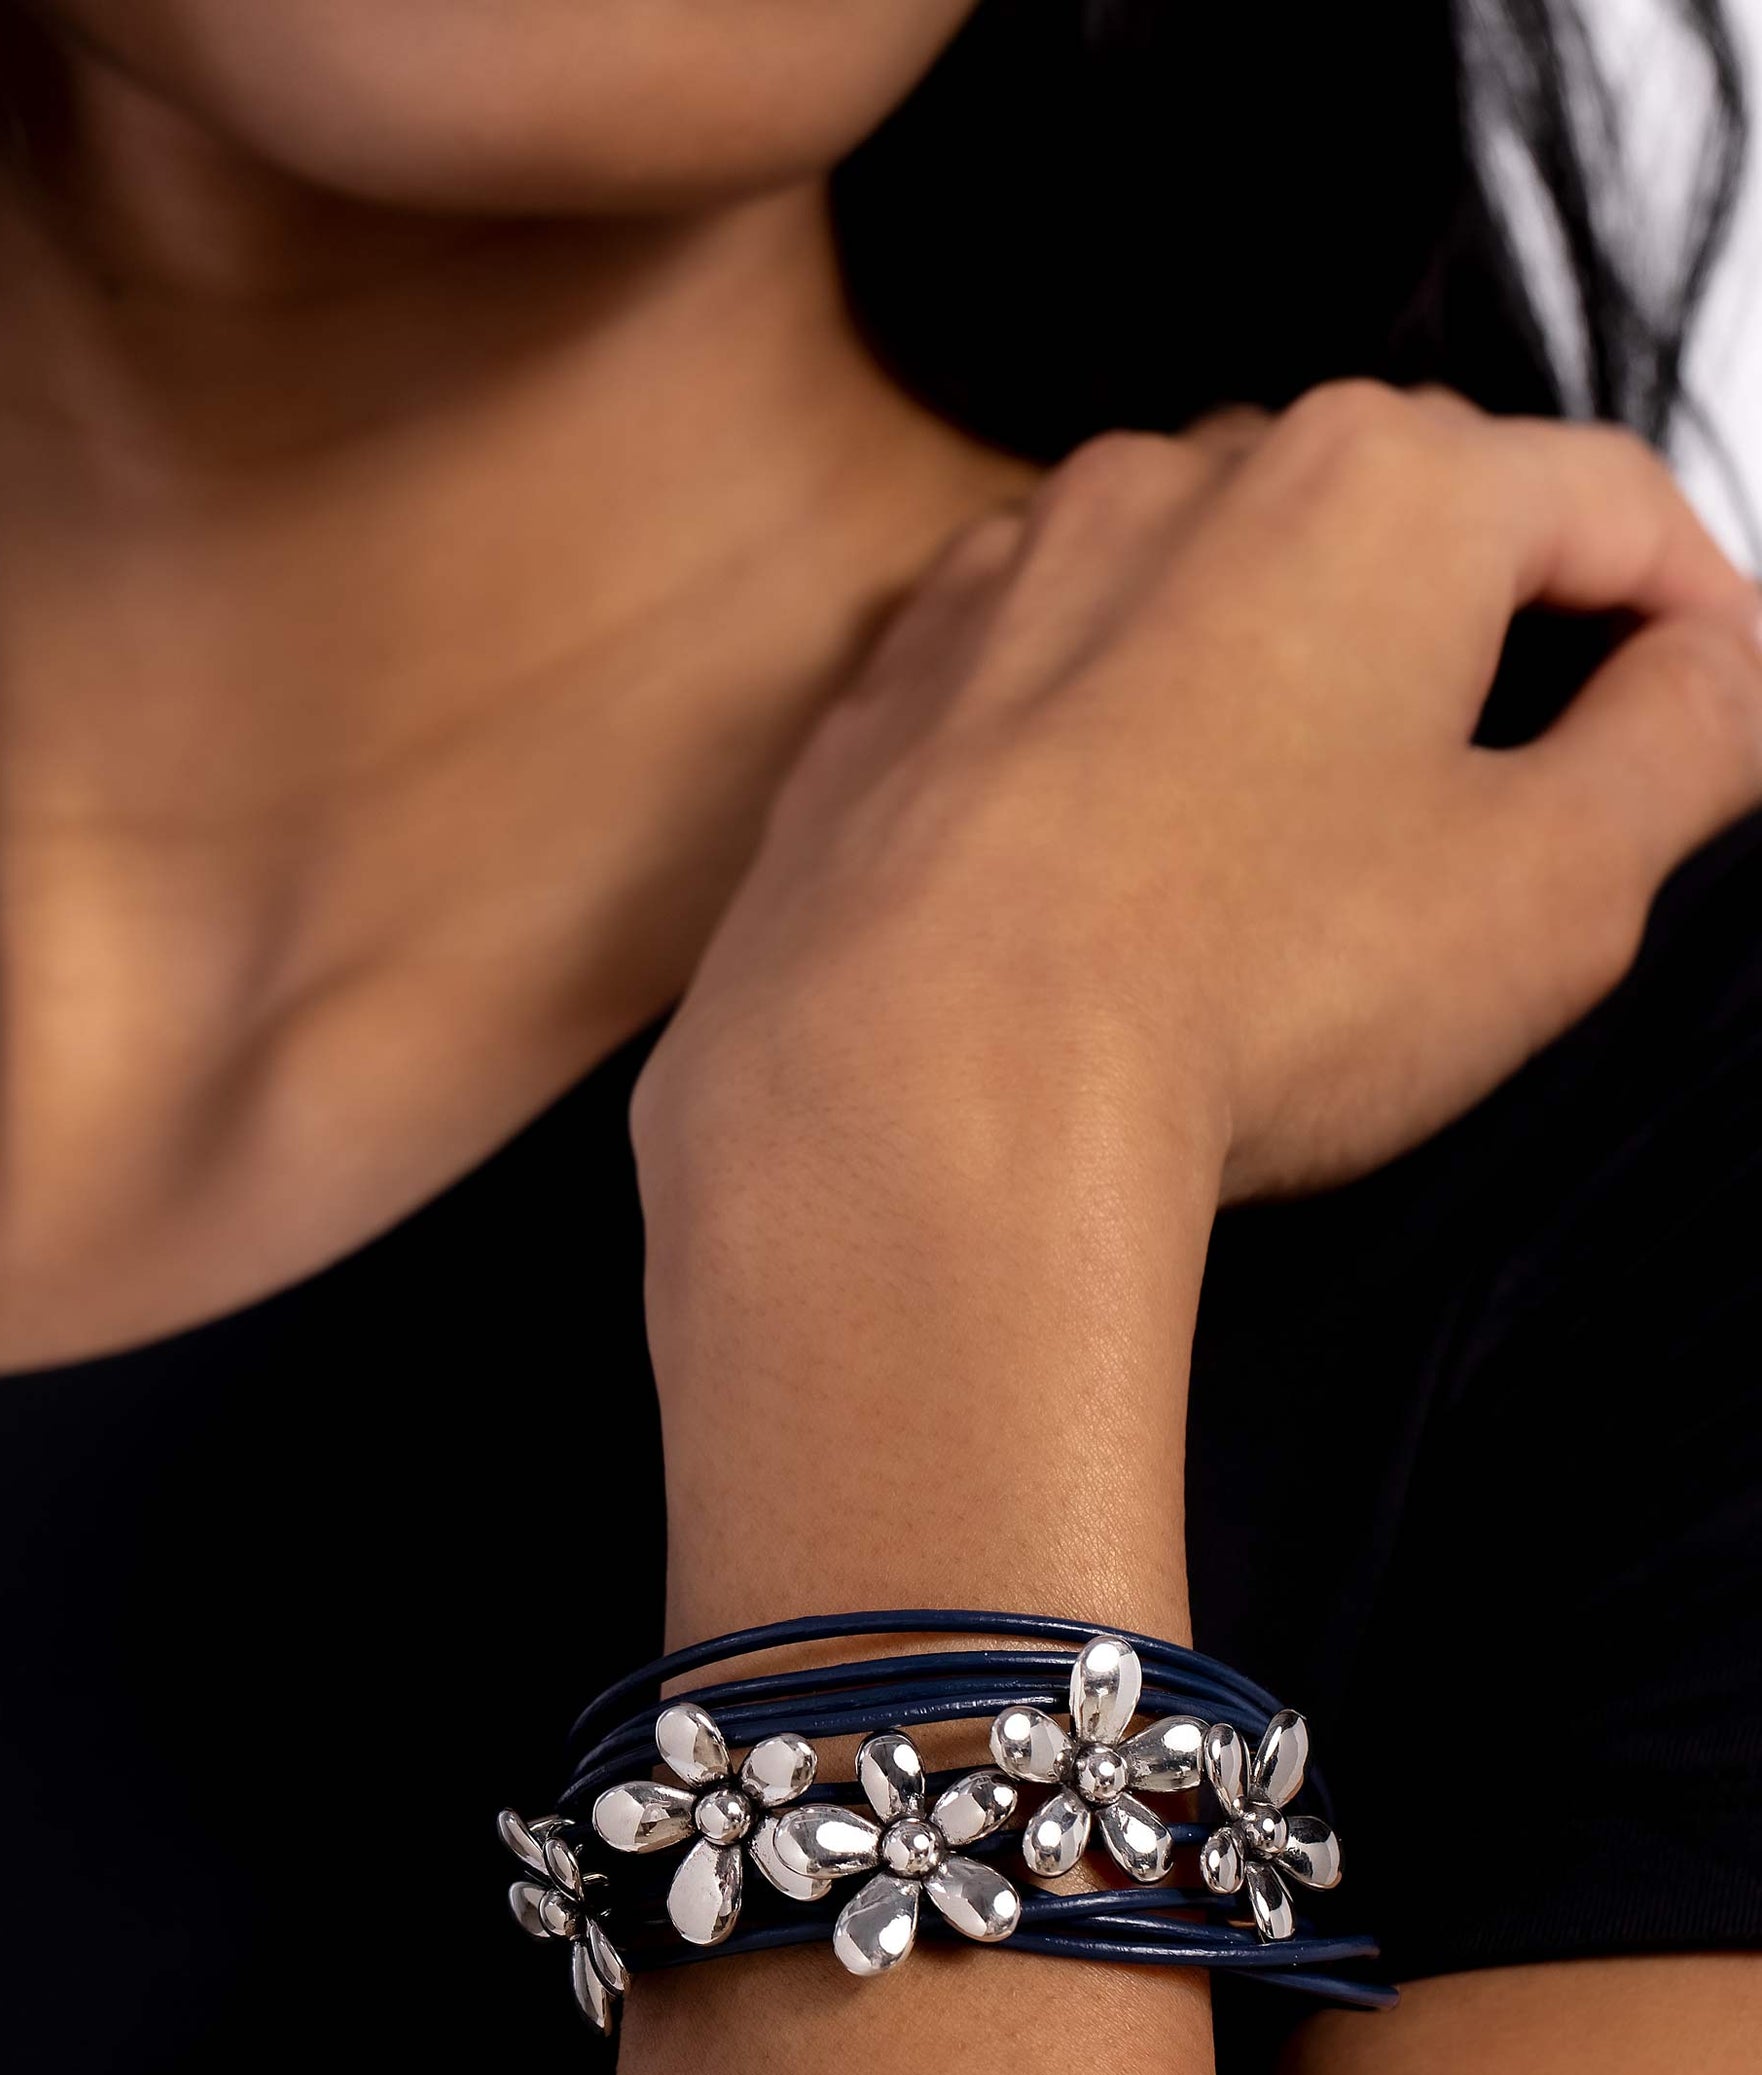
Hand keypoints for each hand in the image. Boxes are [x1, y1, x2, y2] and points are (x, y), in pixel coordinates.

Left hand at [632, 382, 1761, 1634]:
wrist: (914, 1105)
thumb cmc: (1244, 993)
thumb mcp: (1558, 889)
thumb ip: (1684, 744)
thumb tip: (1715, 671)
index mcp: (1377, 486)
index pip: (1601, 499)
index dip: (1689, 606)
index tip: (1710, 706)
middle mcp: (1174, 477)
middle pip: (1390, 523)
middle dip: (1479, 636)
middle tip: (1522, 793)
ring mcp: (1004, 576)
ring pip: (1202, 594)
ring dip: (1282, 689)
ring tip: (1307, 857)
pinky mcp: (886, 697)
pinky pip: (1046, 686)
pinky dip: (1113, 752)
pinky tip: (1128, 883)